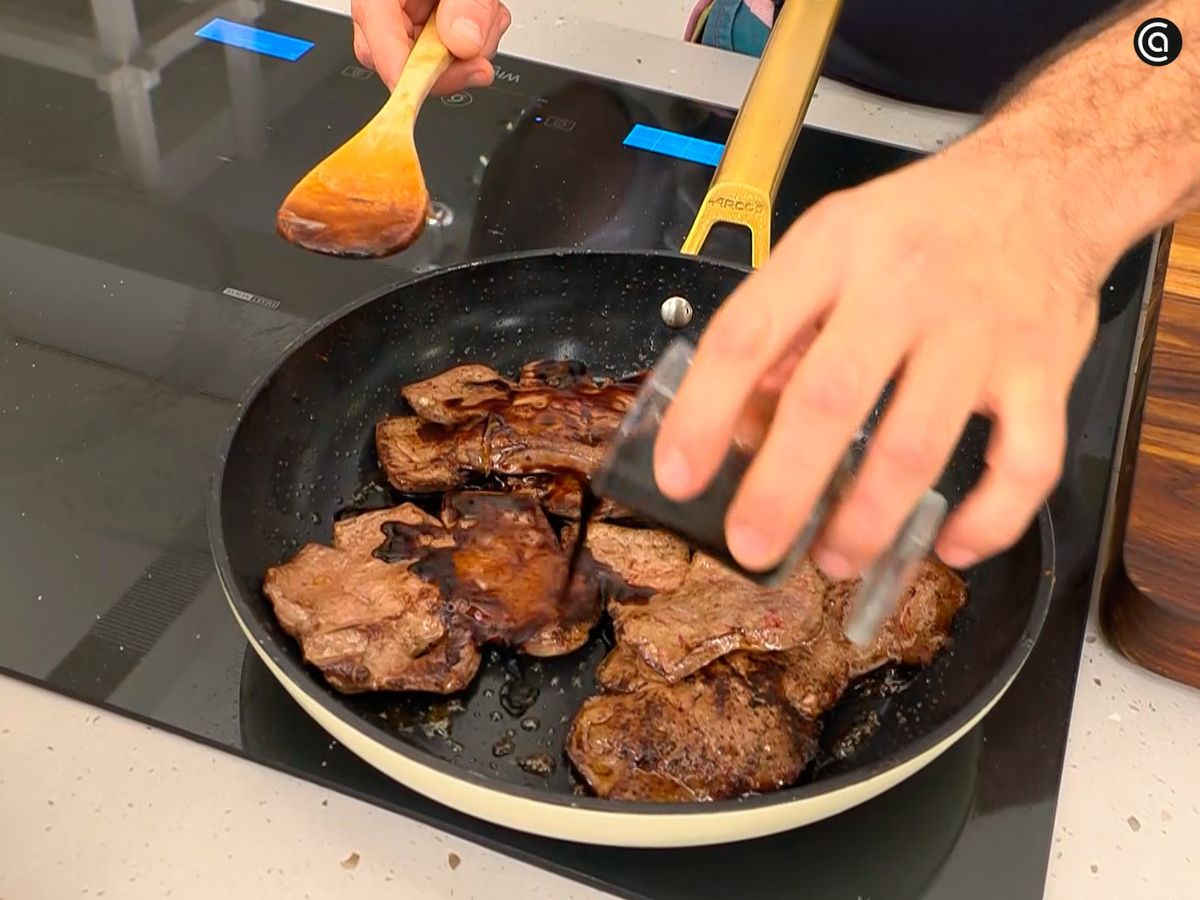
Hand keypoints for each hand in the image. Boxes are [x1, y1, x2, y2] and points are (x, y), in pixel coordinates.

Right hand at [352, 0, 510, 92]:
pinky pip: (449, 50)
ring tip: (487, 17)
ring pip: (430, 60)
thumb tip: (462, 42)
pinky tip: (485, 17)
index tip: (423, 87)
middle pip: (401, 59)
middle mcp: (389, 3)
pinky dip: (475, 42)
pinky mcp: (434, 22)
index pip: (377, 38)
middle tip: (477, 62)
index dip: (400, 71)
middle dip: (446, 66)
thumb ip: (464, 2)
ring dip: (468, 53)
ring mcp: (411, 14)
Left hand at [653, 137, 1108, 579]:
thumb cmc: (922, 222)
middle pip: (829, 400)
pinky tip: (951, 549)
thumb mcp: (833, 241)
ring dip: (867, 518)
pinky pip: (1024, 462)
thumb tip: (736, 421)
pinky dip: (989, 520)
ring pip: (916, 445)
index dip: (703, 411)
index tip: (678, 476)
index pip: (748, 335)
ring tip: (834, 560)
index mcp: (833, 252)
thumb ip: (784, 323)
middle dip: (781, 487)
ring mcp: (979, 332)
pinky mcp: (1045, 371)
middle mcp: (903, 288)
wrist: (1047, 182)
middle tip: (751, 546)